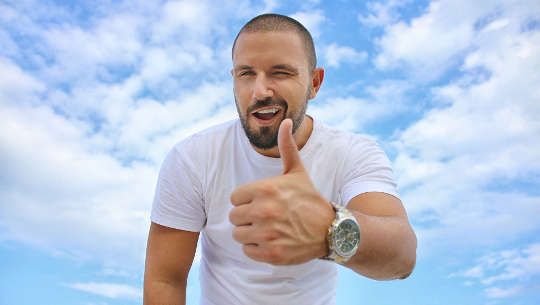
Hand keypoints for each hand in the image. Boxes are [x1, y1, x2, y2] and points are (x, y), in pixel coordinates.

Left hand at [229, 118, 334, 264]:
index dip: (247, 200)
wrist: (331, 230)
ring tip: (269, 229)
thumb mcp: (297, 171)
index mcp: (265, 189)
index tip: (263, 202)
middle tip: (266, 217)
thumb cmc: (309, 199)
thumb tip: (286, 119)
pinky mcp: (270, 254)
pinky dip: (257, 249)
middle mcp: (264, 211)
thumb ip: (286, 146)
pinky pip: (247, 251)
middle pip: (234, 216)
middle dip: (247, 217)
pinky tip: (273, 241)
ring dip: (250, 233)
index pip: (234, 197)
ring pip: (238, 234)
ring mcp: (267, 234)